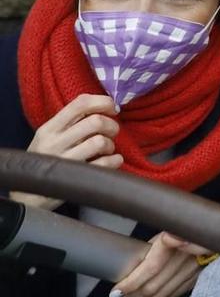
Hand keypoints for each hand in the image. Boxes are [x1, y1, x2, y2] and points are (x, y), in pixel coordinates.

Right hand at [15, 94, 121, 208]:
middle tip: (112, 132)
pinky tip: (113, 160)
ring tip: (106, 149)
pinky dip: (115, 160)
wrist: (27, 195)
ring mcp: (63, 161)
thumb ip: (72, 122)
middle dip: (111, 125)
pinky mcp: (74, 179)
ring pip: (100, 142)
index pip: (80, 103)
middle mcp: (54, 143)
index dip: (102, 102)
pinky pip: (103, 164)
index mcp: (49, 129)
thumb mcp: (50, 137)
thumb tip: (106, 107)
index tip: (112, 108)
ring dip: (111, 144)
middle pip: (95, 121)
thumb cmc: (46, 159)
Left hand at [113, 231, 201, 296]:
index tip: (116, 290)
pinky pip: (173, 295)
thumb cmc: (181, 232)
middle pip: (153, 285)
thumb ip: (150, 250)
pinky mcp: (196, 278)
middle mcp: (185, 256)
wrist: (208, 234)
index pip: (149, 268)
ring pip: (162, 294)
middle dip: (132, 294)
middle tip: (120, 295)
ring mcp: (193, 269)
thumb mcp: (163, 234)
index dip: (131, 283)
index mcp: (174, 240)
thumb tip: (129, 269)